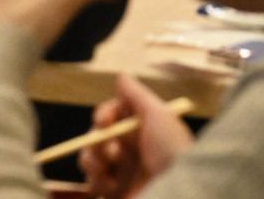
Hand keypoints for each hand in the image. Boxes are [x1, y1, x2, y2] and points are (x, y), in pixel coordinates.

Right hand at [82, 73, 193, 198]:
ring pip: (88, 158)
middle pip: (95, 135)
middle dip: (98, 140)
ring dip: (92, 161)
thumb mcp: (158, 115)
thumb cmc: (171, 149)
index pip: (111, 114)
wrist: (176, 189)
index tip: (105, 120)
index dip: (103, 114)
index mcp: (138, 127)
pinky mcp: (112, 191)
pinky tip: (111, 186)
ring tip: (106, 169)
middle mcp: (126, 147)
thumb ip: (137, 95)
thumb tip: (120, 76)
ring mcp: (118, 170)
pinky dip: (96, 182)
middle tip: (114, 151)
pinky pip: (91, 183)